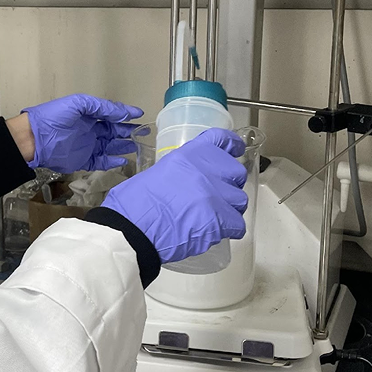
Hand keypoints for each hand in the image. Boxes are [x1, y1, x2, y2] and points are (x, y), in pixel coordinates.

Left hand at [17, 95, 143, 173]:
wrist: (34, 139)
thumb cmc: (54, 117)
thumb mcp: (79, 104)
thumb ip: (103, 107)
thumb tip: (125, 112)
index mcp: (88, 115)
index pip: (110, 115)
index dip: (124, 115)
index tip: (139, 115)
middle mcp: (89, 130)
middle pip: (113, 131)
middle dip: (128, 131)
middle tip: (143, 131)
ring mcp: (87, 146)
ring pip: (110, 146)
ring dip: (123, 146)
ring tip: (137, 145)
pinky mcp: (83, 160)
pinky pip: (101, 161)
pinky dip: (112, 161)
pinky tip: (123, 159)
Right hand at [101, 128, 248, 263]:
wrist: (132, 228)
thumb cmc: (135, 204)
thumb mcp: (158, 172)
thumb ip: (183, 171)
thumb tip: (195, 180)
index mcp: (189, 154)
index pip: (221, 140)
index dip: (232, 145)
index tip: (237, 150)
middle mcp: (206, 170)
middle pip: (236, 173)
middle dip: (229, 186)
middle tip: (215, 197)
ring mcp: (215, 194)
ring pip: (239, 200)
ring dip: (229, 210)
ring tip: (211, 218)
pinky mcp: (219, 220)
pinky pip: (238, 224)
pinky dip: (229, 229)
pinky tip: (215, 232)